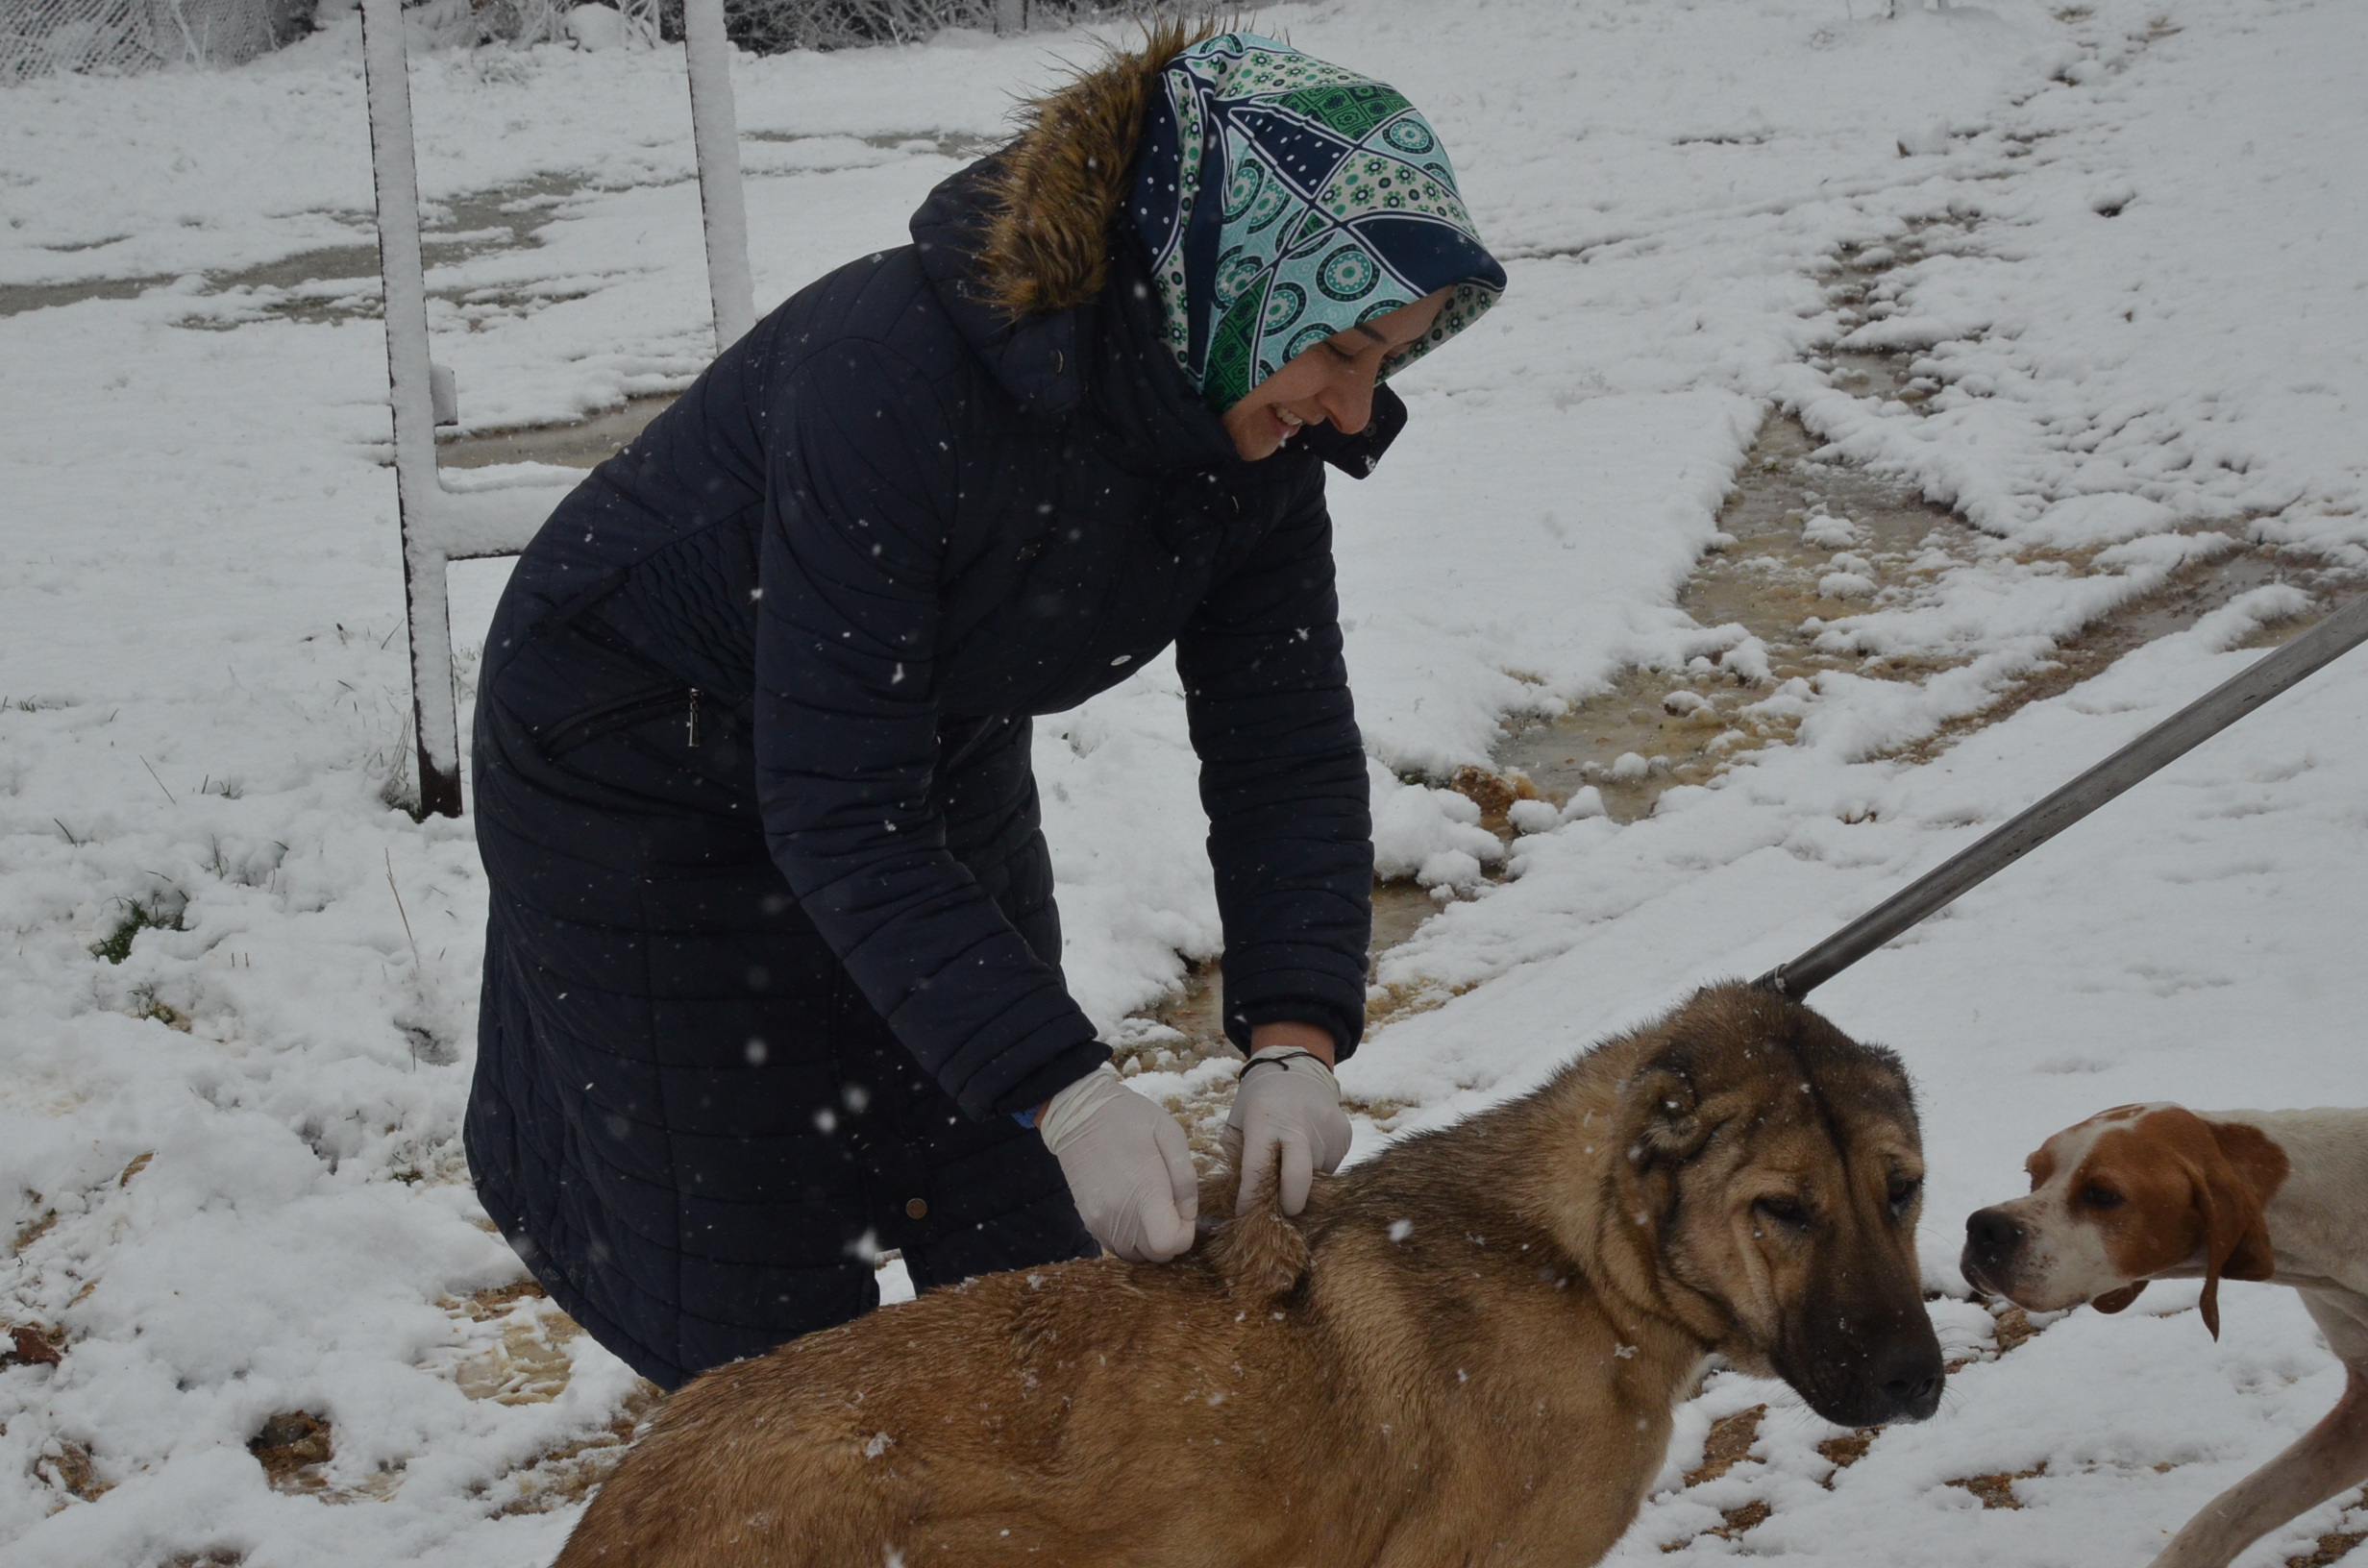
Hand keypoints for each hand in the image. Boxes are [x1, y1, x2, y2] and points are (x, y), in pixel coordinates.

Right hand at [1036, 1065, 1196, 1261]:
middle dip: (1170, 1238)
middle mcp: (1119, 1216)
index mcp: (1144, 1193)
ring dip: (1150, 1241)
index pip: (1170, 1244)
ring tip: (1150, 1208)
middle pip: (1155, 1256)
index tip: (1183, 1212)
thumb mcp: (1170, 1134)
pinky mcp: (1088, 1221)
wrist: (1079, 1113)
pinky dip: (1131, 1239)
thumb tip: (1189, 1213)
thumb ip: (1186, 1178)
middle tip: (1169, 1207)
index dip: (1185, 1234)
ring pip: (1136, 1256)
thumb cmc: (1130, 1118)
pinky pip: (1117, 1247)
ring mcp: (1100, 1222)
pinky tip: (1132, 1211)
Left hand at [1222, 1042, 1351, 1215]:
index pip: (1257, 1169)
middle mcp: (1299, 1125)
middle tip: (1283, 1211)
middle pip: (1298, 1180)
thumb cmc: (1259, 1101)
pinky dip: (1319, 1169)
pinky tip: (1309, 1152)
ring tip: (1293, 1166)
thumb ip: (1237, 1155)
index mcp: (1264, 1120)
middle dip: (1290, 1204)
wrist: (1297, 1070)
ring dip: (1304, 1183)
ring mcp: (1327, 1130)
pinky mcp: (1345, 1134)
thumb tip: (1245, 1198)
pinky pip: (1332, 1167)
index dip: (1250, 1198)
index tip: (1246, 1214)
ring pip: (1318, 1178)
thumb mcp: (1238, 1121)